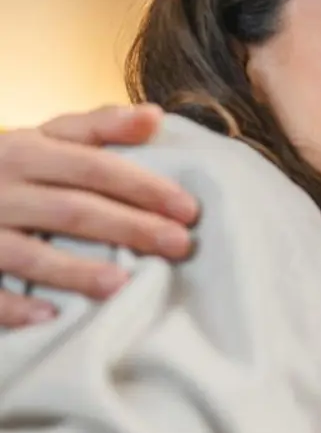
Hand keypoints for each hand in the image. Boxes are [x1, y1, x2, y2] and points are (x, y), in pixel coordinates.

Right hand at [0, 104, 198, 325]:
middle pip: (74, 210)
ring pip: (30, 253)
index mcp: (24, 151)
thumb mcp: (40, 138)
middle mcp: (0, 188)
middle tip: (179, 245)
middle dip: (130, 227)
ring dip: (76, 270)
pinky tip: (51, 316)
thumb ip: (95, 127)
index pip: (94, 167)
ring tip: (122, 284)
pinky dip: (14, 306)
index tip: (189, 208)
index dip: (143, 187)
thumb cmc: (3, 168)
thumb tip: (155, 116)